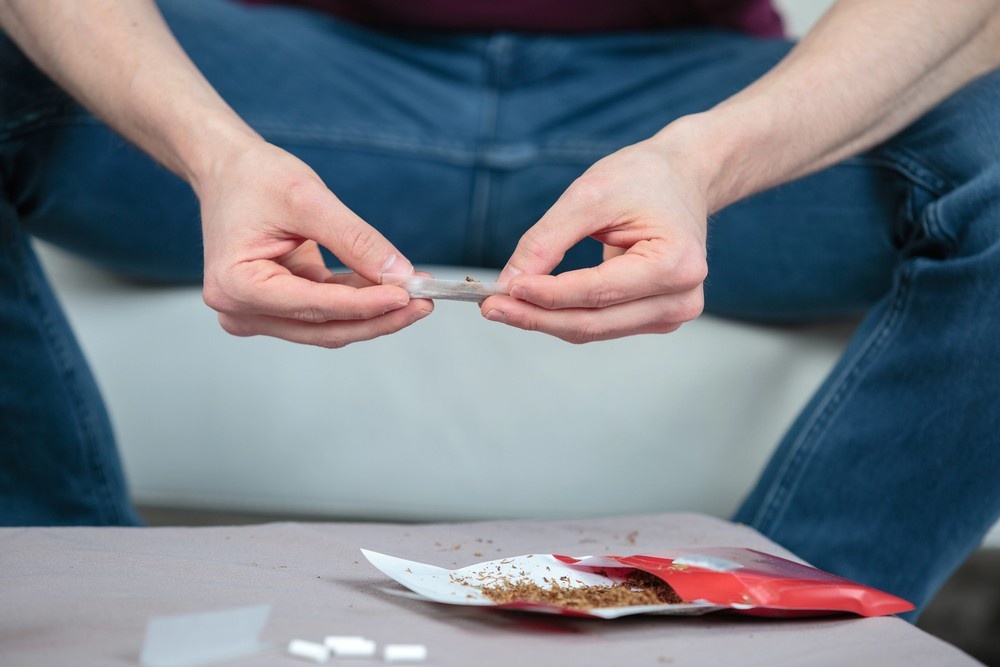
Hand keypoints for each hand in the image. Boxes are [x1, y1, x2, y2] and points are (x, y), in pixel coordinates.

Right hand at [197, 140, 431, 347]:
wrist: (229, 171)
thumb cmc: (253, 178)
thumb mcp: (308, 199)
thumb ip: (354, 240)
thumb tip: (398, 274)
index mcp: (236, 285)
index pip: (316, 306)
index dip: (368, 305)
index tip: (409, 295)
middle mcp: (240, 309)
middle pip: (325, 327)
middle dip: (379, 316)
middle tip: (424, 302)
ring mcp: (256, 313)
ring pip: (329, 325)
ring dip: (374, 312)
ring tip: (417, 293)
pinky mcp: (275, 308)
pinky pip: (326, 311)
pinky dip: (360, 301)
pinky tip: (392, 288)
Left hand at [480, 137, 708, 342]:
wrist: (681, 177)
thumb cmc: (643, 179)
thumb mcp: (590, 194)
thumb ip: (548, 240)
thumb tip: (510, 281)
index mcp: (675, 264)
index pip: (597, 292)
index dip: (546, 295)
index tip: (503, 289)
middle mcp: (681, 298)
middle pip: (594, 322)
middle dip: (536, 316)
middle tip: (489, 306)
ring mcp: (671, 313)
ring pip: (593, 329)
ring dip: (545, 320)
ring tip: (502, 306)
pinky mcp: (654, 317)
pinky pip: (600, 324)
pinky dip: (563, 316)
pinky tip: (533, 304)